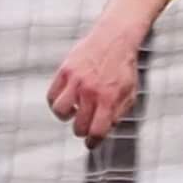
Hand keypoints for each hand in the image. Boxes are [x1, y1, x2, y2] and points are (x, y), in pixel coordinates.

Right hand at [48, 21, 141, 148]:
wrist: (115, 38)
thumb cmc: (123, 67)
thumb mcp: (129, 93)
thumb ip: (118, 114)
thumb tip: (104, 130)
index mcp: (109, 99)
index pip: (97, 131)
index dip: (93, 142)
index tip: (91, 143)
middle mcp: (91, 91)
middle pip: (78, 126)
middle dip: (82, 131)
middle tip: (84, 126)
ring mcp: (76, 80)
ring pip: (60, 111)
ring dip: (66, 117)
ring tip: (73, 111)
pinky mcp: (65, 70)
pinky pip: (52, 95)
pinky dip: (56, 102)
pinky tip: (66, 99)